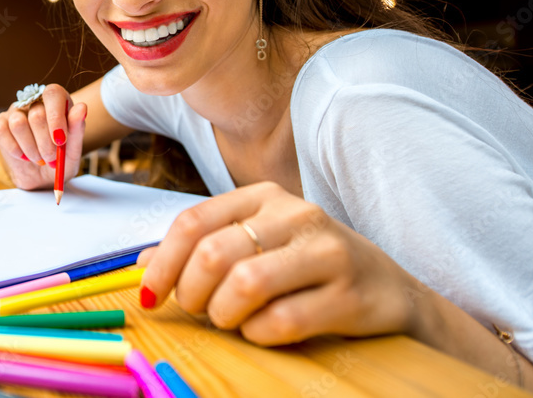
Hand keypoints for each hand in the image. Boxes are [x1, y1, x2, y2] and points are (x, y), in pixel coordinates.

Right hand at [0, 84, 87, 189]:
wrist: (43, 175)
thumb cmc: (60, 157)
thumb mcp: (74, 149)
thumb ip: (77, 129)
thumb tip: (82, 108)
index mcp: (57, 101)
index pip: (53, 93)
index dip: (56, 117)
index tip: (60, 140)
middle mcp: (35, 101)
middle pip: (36, 114)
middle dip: (45, 143)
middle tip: (52, 158)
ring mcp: (16, 111)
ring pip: (18, 123)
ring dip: (30, 148)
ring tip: (39, 159)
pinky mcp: (1, 123)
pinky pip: (1, 130)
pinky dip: (14, 148)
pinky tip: (24, 156)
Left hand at [138, 181, 420, 345]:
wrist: (389, 289)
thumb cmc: (308, 266)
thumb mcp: (256, 244)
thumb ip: (203, 247)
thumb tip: (142, 263)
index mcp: (263, 197)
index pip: (192, 222)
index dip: (162, 264)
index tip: (150, 297)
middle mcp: (294, 214)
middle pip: (212, 254)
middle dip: (192, 293)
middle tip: (198, 311)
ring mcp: (325, 252)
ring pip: (244, 284)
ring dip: (224, 315)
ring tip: (229, 321)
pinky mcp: (349, 294)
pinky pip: (281, 321)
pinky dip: (258, 334)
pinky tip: (262, 331)